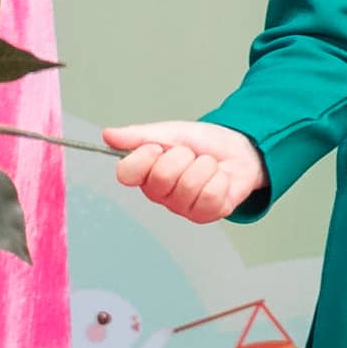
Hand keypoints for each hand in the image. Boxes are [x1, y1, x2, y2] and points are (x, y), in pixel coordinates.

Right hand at [103, 119, 262, 223]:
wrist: (238, 150)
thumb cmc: (202, 144)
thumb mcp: (171, 132)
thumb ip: (140, 136)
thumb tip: (108, 135)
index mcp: (144, 174)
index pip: (126, 173)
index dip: (144, 156)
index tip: (159, 146)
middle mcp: (159, 194)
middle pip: (161, 176)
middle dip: (182, 156)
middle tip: (190, 155)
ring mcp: (181, 208)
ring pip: (188, 185)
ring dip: (204, 166)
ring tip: (207, 165)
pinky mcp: (205, 215)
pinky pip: (210, 194)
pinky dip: (220, 179)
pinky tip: (219, 178)